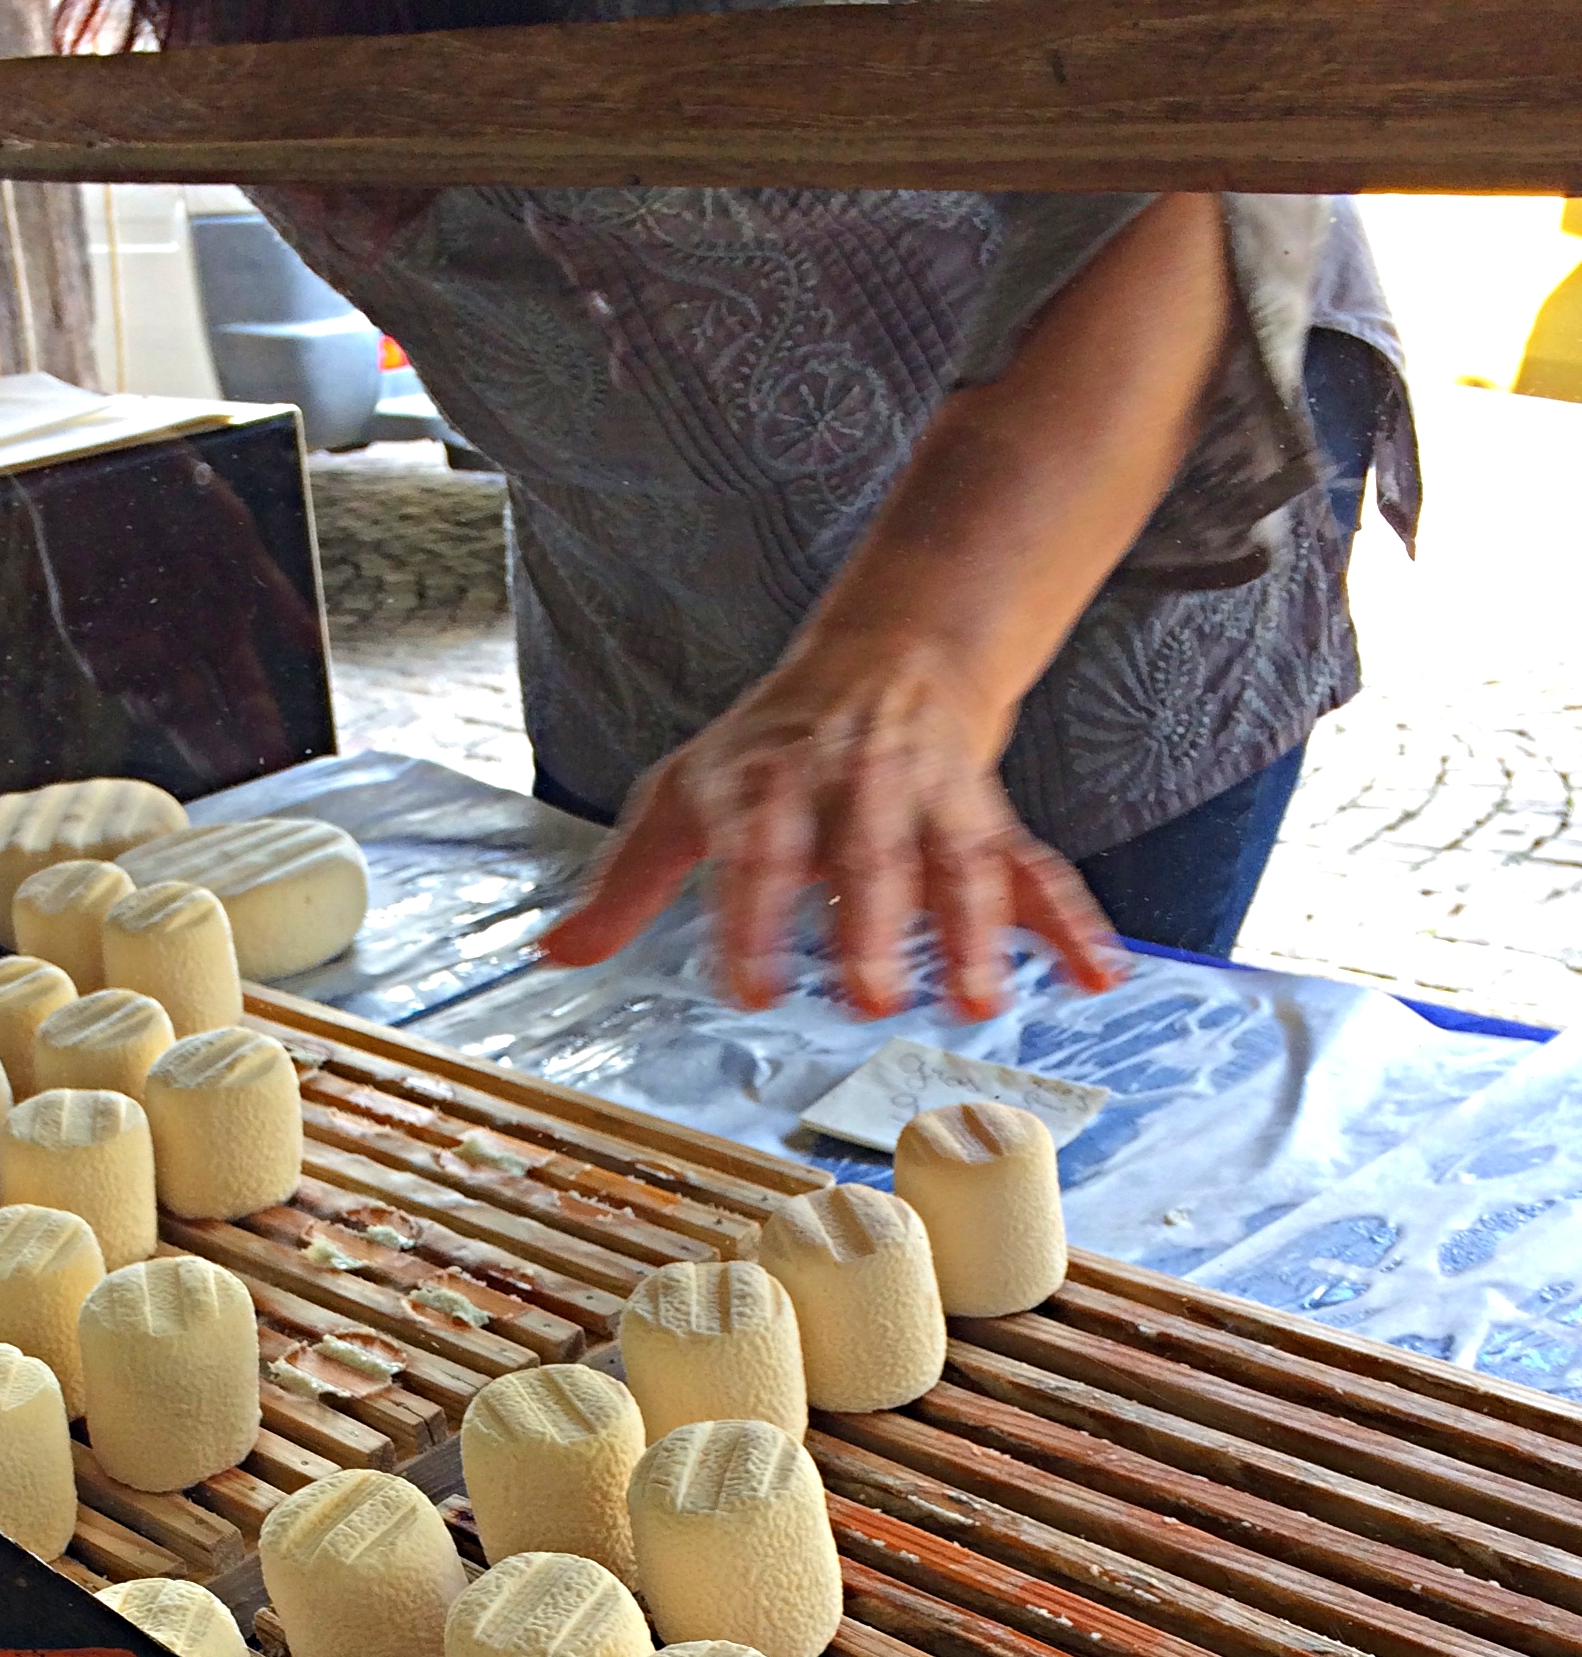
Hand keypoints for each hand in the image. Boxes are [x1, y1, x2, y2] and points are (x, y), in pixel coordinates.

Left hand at [540, 625, 1121, 1021]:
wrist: (885, 656)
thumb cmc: (769, 749)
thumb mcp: (683, 796)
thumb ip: (627, 886)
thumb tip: (555, 956)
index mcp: (773, 783)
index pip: (758, 850)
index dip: (752, 917)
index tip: (748, 989)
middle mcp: (858, 785)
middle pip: (870, 853)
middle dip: (873, 924)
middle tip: (871, 998)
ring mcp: (932, 801)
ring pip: (960, 863)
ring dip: (976, 932)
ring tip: (981, 999)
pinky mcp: (989, 821)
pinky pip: (1038, 870)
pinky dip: (1074, 922)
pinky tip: (1101, 974)